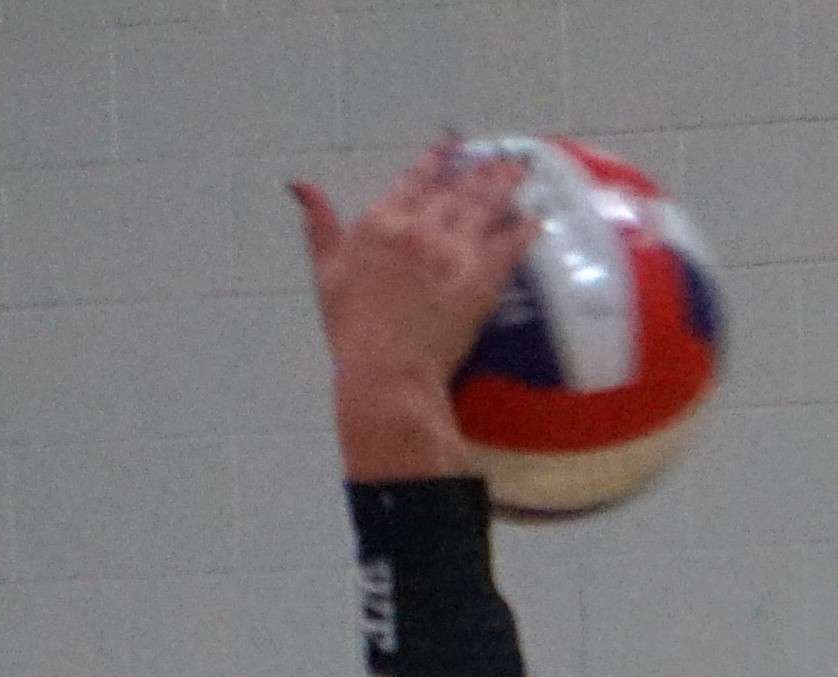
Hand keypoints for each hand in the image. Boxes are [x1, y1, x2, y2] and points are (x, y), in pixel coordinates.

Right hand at [289, 145, 538, 481]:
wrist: (387, 371)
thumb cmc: (353, 330)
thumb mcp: (326, 270)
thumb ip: (320, 223)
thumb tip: (299, 185)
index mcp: (381, 222)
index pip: (414, 179)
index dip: (436, 159)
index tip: (452, 145)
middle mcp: (420, 229)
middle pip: (457, 189)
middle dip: (481, 168)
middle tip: (502, 154)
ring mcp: (454, 252)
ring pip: (486, 208)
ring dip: (506, 185)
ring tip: (523, 169)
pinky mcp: (481, 280)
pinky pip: (509, 247)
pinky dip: (524, 231)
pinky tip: (537, 219)